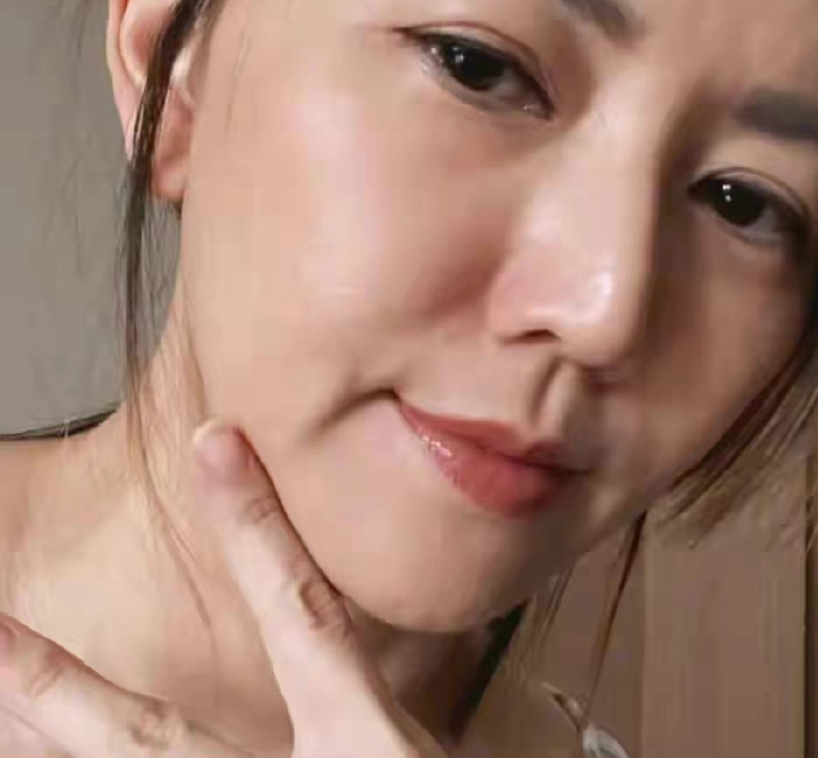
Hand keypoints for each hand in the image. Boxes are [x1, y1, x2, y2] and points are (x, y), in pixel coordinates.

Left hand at [0, 421, 450, 757]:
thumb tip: (364, 685)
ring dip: (52, 744)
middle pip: (150, 740)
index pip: (302, 612)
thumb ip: (393, 719)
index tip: (214, 444)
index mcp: (363, 749)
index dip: (254, 524)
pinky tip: (36, 755)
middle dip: (59, 687)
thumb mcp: (425, 751)